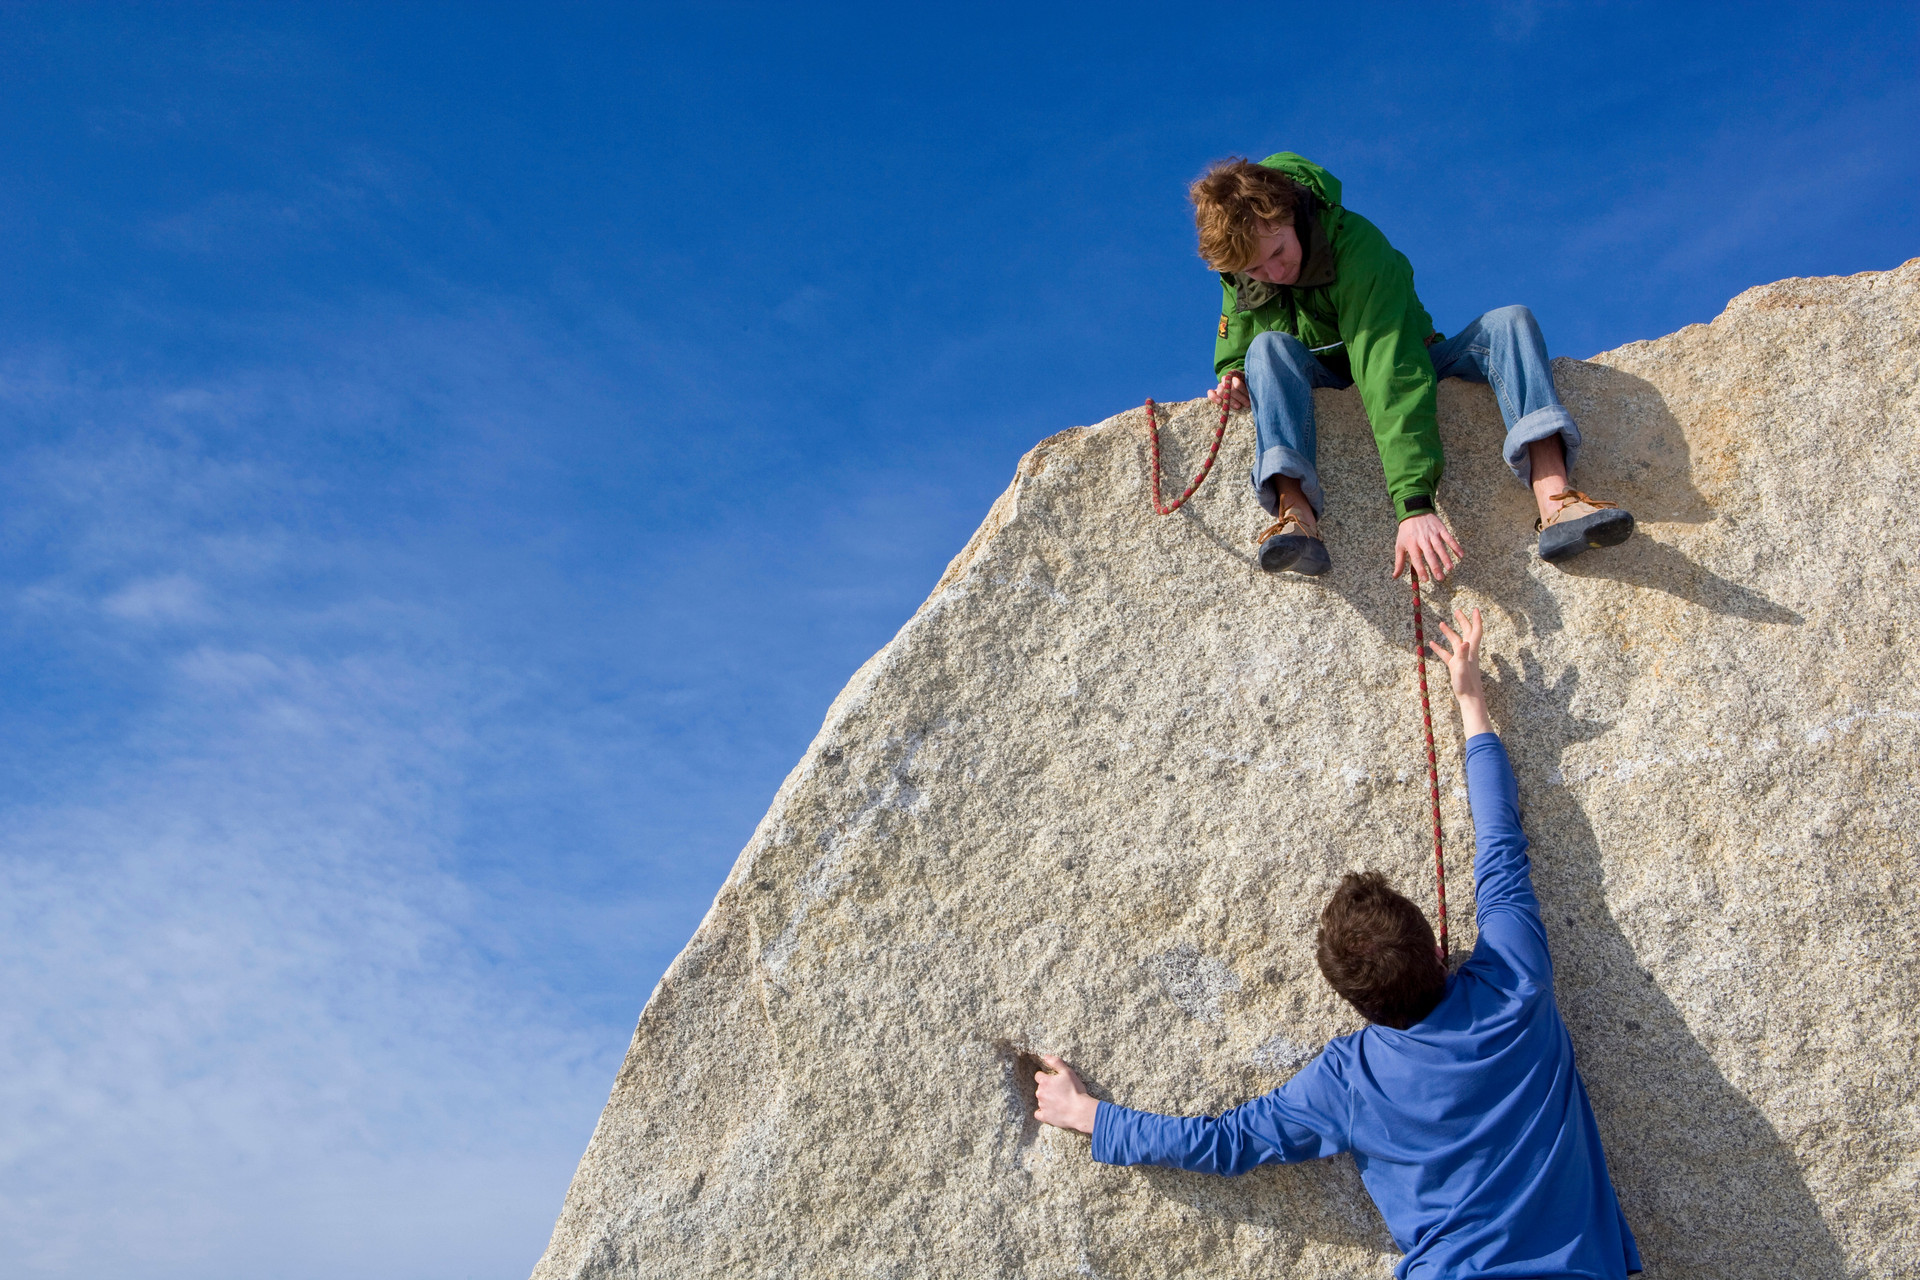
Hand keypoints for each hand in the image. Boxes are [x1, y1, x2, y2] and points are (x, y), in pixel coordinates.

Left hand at [1033, 1055, 1098, 1134]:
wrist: (1080, 1111)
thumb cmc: (1075, 1090)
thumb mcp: (1068, 1072)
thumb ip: (1056, 1062)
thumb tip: (1045, 1056)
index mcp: (1045, 1082)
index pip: (1038, 1076)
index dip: (1046, 1077)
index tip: (1054, 1080)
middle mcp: (1040, 1093)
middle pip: (1040, 1088)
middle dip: (1047, 1089)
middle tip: (1059, 1091)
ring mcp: (1042, 1106)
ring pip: (1041, 1100)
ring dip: (1047, 1100)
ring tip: (1059, 1101)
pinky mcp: (1045, 1117)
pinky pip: (1039, 1114)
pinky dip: (1043, 1112)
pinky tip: (1050, 1111)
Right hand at [1207, 371, 1248, 411]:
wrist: (1242, 391)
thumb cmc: (1248, 388)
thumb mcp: (1250, 385)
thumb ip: (1248, 386)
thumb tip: (1241, 386)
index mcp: (1235, 374)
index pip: (1235, 380)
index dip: (1241, 389)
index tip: (1249, 396)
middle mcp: (1226, 379)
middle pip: (1229, 387)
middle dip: (1239, 396)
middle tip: (1247, 404)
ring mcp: (1220, 386)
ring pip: (1221, 391)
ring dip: (1230, 400)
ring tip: (1238, 406)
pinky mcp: (1215, 393)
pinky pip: (1210, 393)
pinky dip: (1213, 397)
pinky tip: (1219, 402)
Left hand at [1393, 512, 1463, 582]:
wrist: (1414, 511)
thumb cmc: (1406, 532)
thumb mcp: (1399, 545)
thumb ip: (1399, 562)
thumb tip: (1395, 576)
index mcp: (1411, 544)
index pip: (1416, 559)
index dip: (1421, 569)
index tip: (1426, 579)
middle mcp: (1422, 539)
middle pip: (1429, 554)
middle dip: (1435, 566)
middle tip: (1440, 578)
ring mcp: (1432, 534)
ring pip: (1440, 547)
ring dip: (1446, 558)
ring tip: (1450, 568)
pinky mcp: (1440, 529)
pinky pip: (1449, 538)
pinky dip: (1455, 546)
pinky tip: (1461, 555)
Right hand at [1427, 607, 1493, 737]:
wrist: (1469, 698)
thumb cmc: (1467, 685)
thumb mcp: (1463, 669)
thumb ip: (1463, 655)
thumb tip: (1465, 642)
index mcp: (1471, 651)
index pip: (1475, 632)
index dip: (1476, 620)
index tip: (1475, 608)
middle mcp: (1468, 653)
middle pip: (1467, 633)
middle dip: (1463, 621)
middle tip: (1457, 611)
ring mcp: (1461, 659)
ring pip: (1455, 642)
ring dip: (1449, 632)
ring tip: (1441, 623)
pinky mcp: (1455, 666)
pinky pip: (1447, 654)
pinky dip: (1440, 648)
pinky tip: (1432, 644)